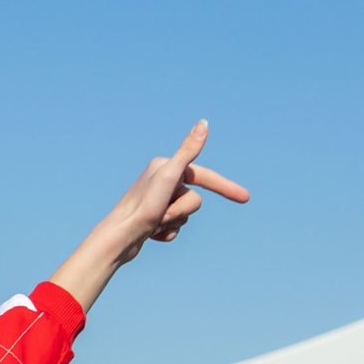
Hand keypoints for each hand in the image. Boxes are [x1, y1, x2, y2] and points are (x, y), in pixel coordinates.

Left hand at [49, 122, 249, 312]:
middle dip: (182, 211)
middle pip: (194, 201)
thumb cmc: (142, 207)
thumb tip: (204, 123)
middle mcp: (161, 181)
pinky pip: (175, 230)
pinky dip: (166, 235)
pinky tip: (150, 234)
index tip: (246, 198)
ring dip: (173, 223)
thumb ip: (188, 151)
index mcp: (166, 167)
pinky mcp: (153, 219)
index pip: (204, 176)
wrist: (117, 240)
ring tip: (153, 224)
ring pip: (185, 216)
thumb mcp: (169, 177)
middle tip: (162, 214)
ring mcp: (157, 201)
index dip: (225, 188)